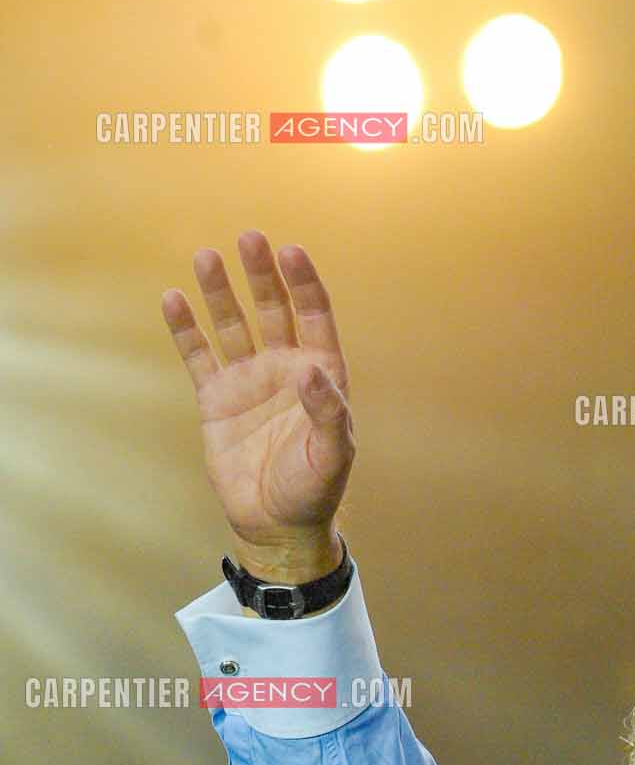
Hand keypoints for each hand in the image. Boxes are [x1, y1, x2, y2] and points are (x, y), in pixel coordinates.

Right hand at [161, 230, 353, 573]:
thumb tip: (313, 369)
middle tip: (249, 239)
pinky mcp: (216, 399)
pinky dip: (186, 329)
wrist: (275, 525)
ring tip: (206, 256)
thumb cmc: (312, 491)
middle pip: (272, 310)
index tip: (291, 252)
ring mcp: (248, 381)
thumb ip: (327, 413)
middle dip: (262, 275)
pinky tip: (173, 299)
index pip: (314, 318)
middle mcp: (284, 369)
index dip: (304, 284)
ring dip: (221, 292)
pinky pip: (198, 356)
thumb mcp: (331, 456)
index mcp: (320, 376)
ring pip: (233, 324)